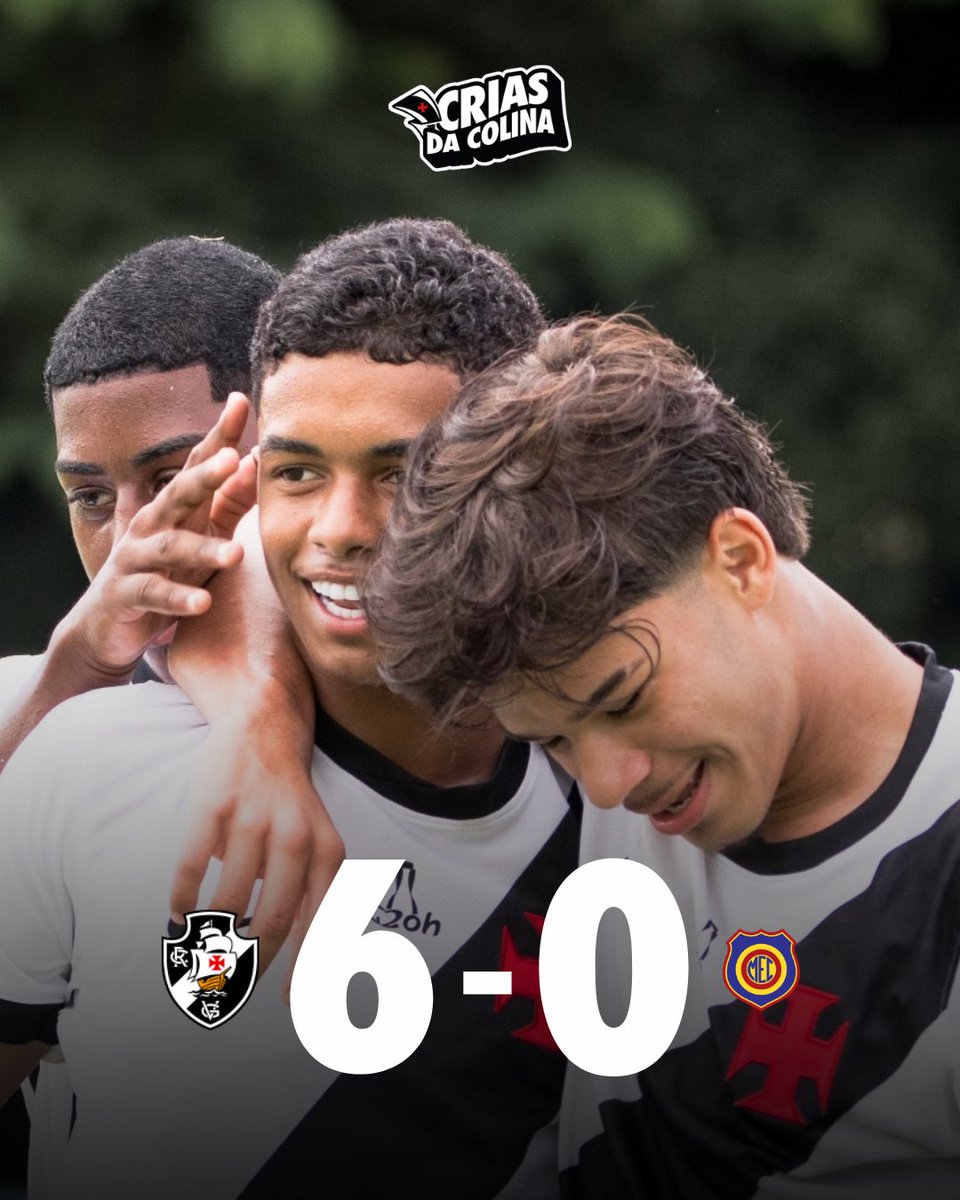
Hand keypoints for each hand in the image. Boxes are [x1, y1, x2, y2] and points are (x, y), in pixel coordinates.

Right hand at [60, 395, 253, 675]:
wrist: (109, 626)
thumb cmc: (164, 574)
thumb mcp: (199, 537)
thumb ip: (227, 504)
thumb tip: (253, 462)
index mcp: (174, 508)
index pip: (197, 464)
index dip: (219, 435)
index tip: (241, 401)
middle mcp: (152, 525)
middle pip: (179, 493)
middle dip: (204, 475)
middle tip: (232, 459)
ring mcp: (136, 558)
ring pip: (170, 548)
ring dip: (202, 550)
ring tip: (235, 555)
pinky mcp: (127, 594)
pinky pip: (154, 595)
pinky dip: (178, 600)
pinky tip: (203, 604)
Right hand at [170, 709, 343, 983]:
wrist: (266, 726)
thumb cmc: (291, 800)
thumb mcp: (317, 841)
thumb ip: (311, 895)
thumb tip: (305, 966)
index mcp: (327, 851)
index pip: (320, 924)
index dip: (305, 969)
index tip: (289, 1003)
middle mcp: (295, 838)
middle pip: (269, 922)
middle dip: (245, 963)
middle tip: (225, 982)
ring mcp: (253, 820)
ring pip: (227, 903)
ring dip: (207, 935)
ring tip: (198, 945)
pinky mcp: (213, 806)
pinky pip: (191, 869)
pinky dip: (181, 901)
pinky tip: (178, 914)